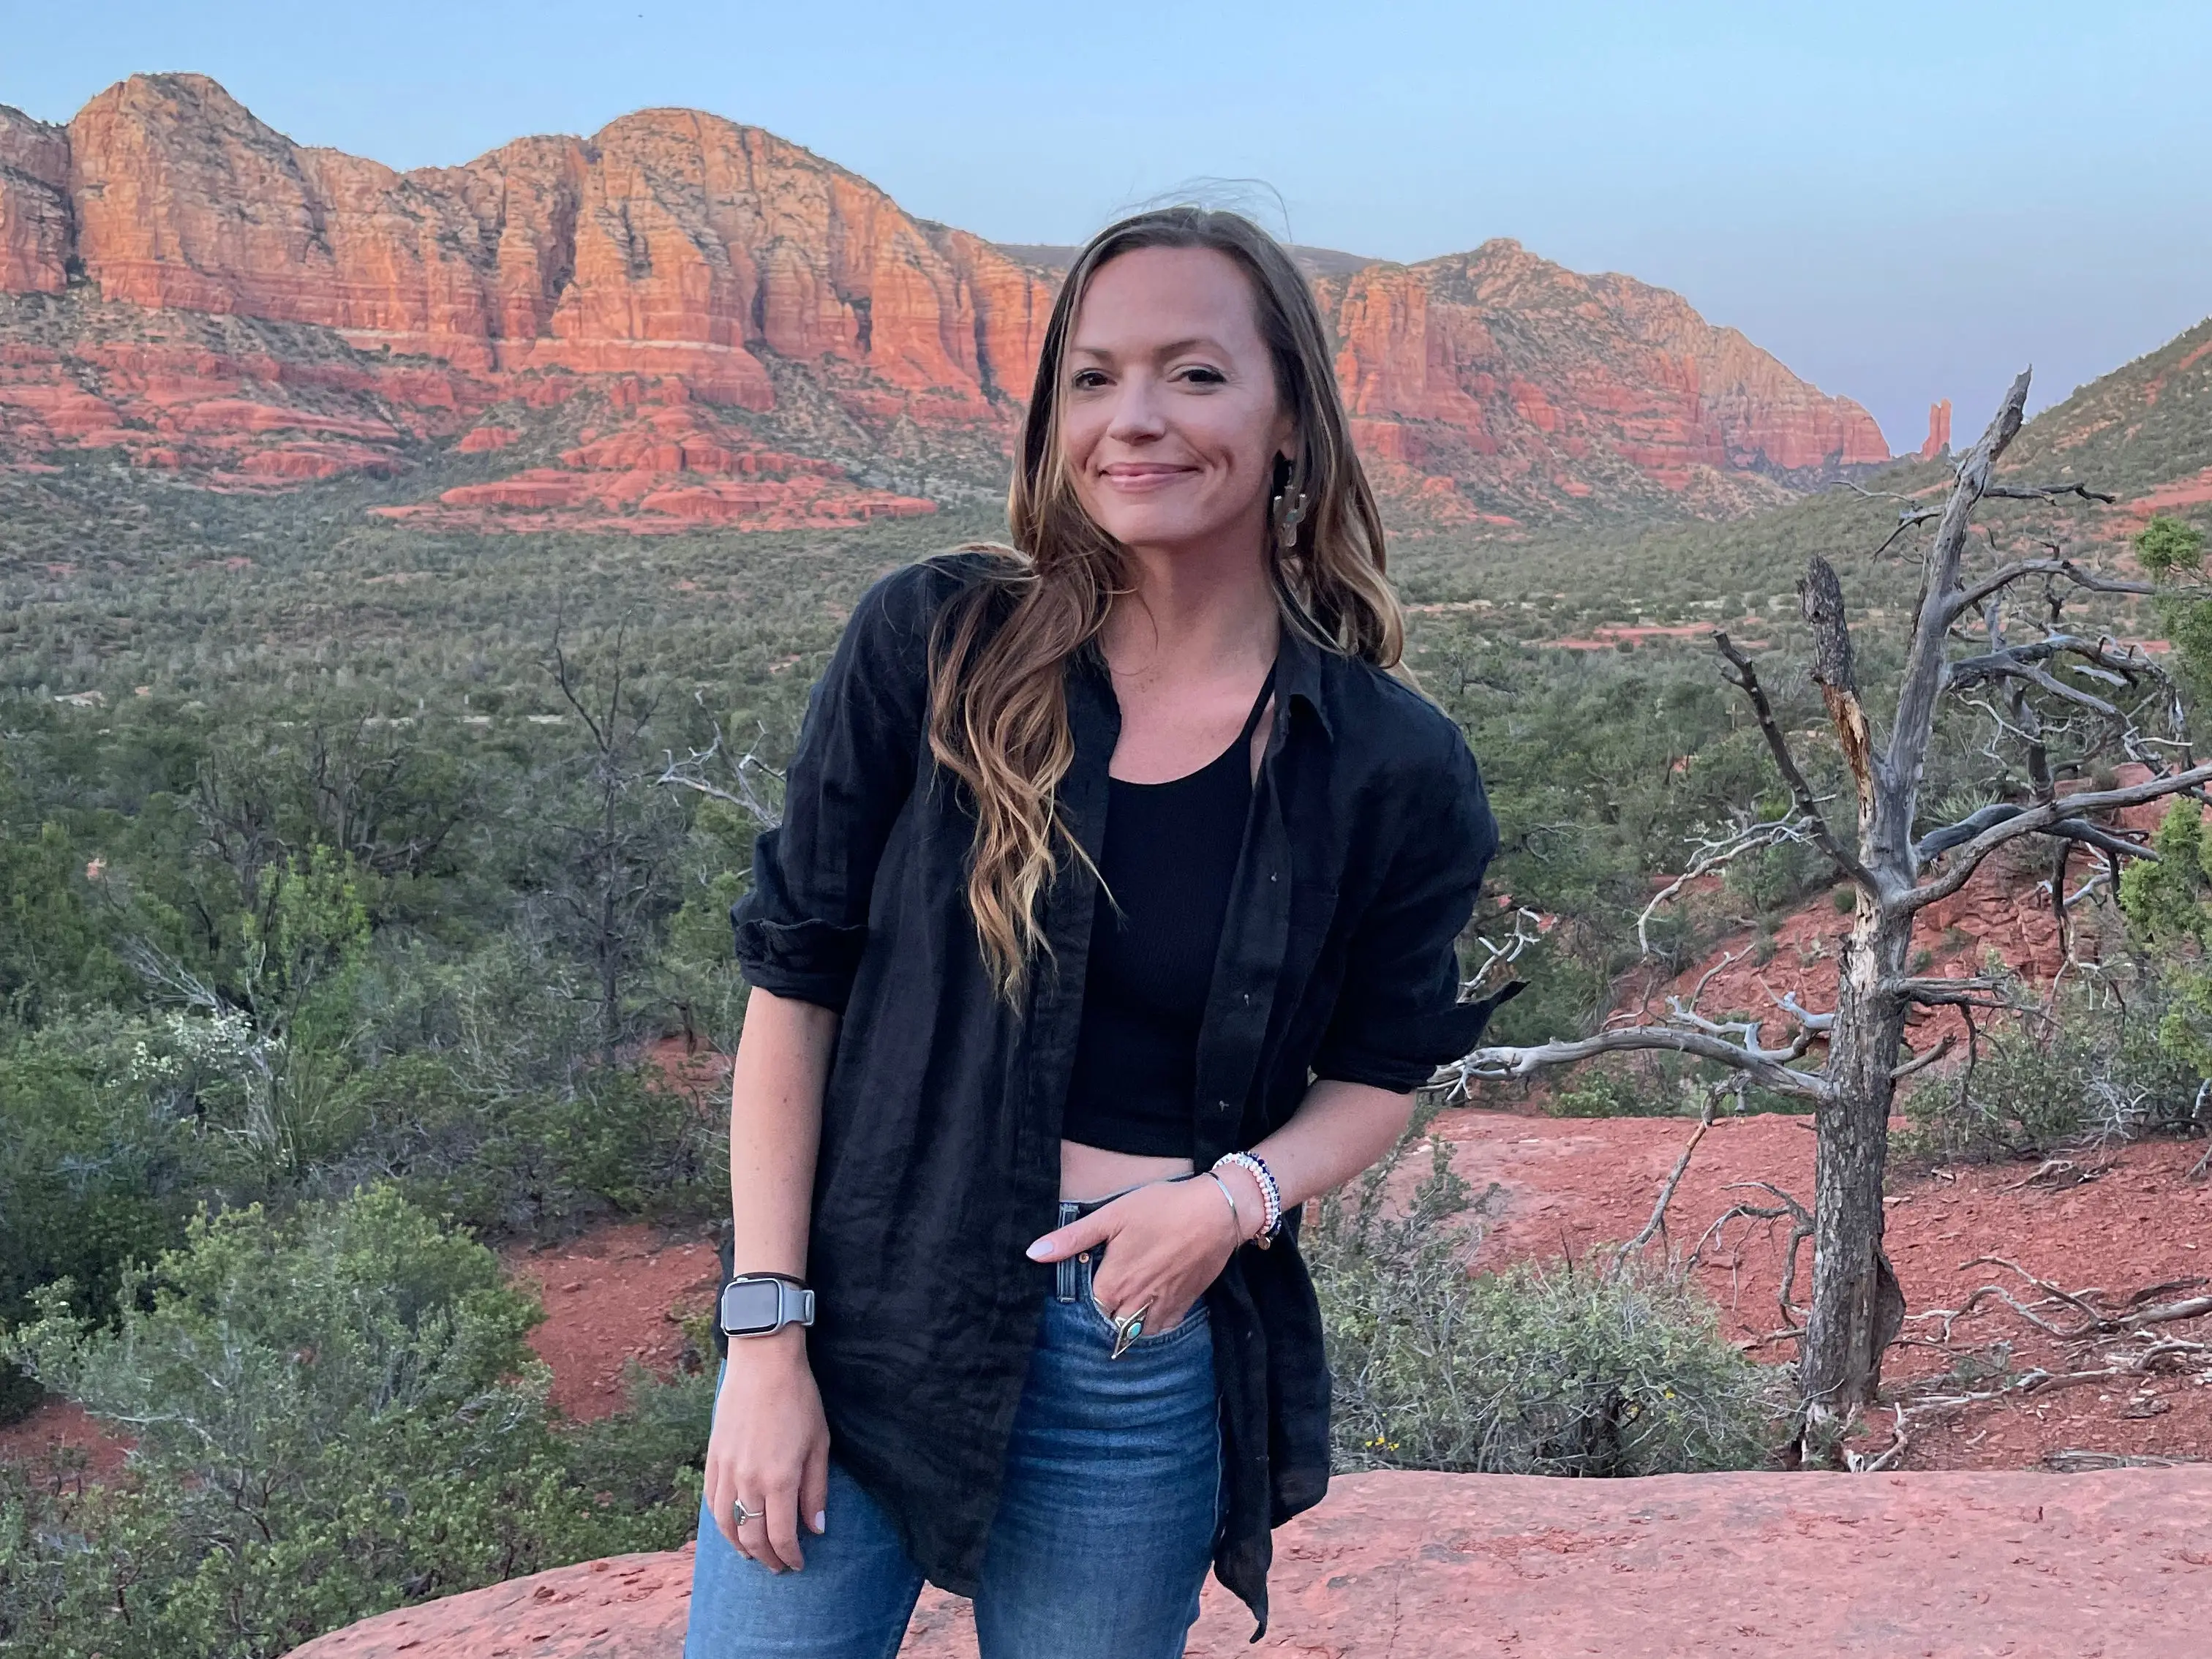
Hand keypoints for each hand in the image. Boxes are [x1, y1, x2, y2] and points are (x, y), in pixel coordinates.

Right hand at [701, 1329, 829, 1571]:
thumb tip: (816, 1528)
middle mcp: (748, 1480)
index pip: (780, 1536)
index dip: (789, 1556)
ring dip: (740, 1545)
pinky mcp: (713, 1457)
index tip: (798, 1564)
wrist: (763, 1363)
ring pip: (726, 1524)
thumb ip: (816, 1489)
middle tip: (777, 1566)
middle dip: (766, 1557)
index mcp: (779, 1479)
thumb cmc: (799, 1399)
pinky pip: (711, 1501)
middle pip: (751, 1536)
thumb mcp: (820, 1444)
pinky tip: (731, 1526)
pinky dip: (720, 1522)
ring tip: (753, 1554)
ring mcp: (726, 1469)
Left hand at [1025, 1176, 1245, 1338]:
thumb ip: (1072, 1239)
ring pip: (1136, 1332)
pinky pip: (1162, 1327)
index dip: (1087, 1295)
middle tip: (1108, 1289)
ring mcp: (1161, 1308)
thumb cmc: (1162, 1208)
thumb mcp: (1112, 1215)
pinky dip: (1153, 1322)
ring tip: (1127, 1300)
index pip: (1088, 1309)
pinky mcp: (1184, 1305)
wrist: (1217, 1212)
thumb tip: (1033, 1252)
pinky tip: (1150, 1303)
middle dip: (1107, 1312)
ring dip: (1129, 1322)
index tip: (1091, 1278)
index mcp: (1113, 1284)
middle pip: (1110, 1325)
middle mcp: (1135, 1304)